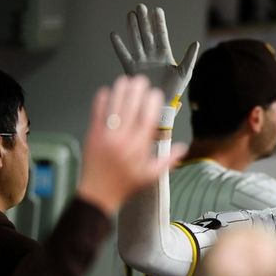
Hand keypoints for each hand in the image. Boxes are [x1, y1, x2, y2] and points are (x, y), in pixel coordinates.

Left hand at [77, 76, 186, 214]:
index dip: (152, 103)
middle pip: (131, 109)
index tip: (155, 94)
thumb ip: (167, 161)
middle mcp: (122, 139)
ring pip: (114, 108)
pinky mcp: (93, 136)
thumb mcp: (150, 176)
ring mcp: (106, 136)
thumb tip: (182, 149)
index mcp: (138, 148)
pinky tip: (106, 92)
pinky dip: (101, 102)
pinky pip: (97, 114)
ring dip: (120, 92)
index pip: (147, 119)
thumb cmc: (124, 186)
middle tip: (141, 81)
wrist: (97, 195)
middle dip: (136, 92)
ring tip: (125, 80)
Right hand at [111, 4, 199, 129]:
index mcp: (165, 54)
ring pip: (135, 40)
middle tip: (140, 6)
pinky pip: (124, 55)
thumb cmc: (175, 89)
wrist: (162, 103)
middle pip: (147, 34)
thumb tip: (195, 43)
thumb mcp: (185, 72)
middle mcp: (152, 55)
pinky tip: (114, 35)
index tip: (157, 10)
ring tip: (130, 14)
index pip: (161, 34)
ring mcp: (141, 60)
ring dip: (132, 28)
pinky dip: (119, 46)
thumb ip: (189, 58)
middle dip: (144, 21)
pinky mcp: (132, 68)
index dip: (159, 22)